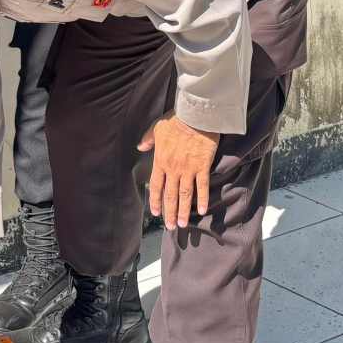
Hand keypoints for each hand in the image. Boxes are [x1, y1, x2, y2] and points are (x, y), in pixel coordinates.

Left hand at [141, 115, 218, 229]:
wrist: (196, 115)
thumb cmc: (176, 119)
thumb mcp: (157, 127)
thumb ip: (148, 139)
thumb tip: (140, 147)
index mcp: (161, 160)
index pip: (156, 185)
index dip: (155, 200)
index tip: (155, 213)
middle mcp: (173, 168)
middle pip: (170, 194)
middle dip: (169, 212)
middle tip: (170, 226)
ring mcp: (188, 169)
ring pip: (184, 194)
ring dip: (183, 211)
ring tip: (182, 224)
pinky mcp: (202, 167)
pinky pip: (202, 186)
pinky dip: (202, 199)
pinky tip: (201, 211)